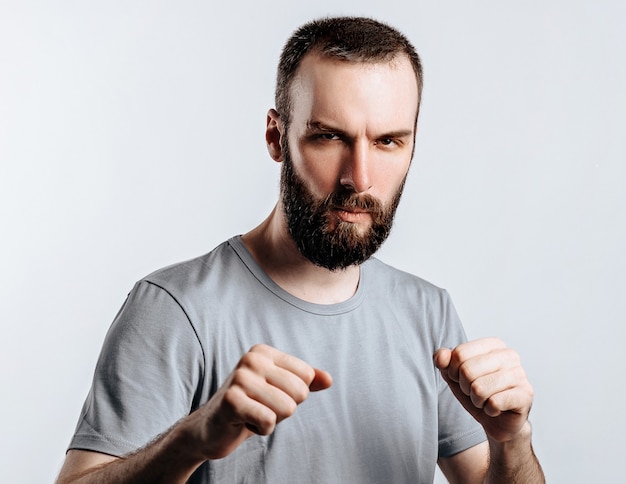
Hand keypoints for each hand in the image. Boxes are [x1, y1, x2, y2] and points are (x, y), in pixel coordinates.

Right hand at [181, 344, 331, 459]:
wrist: (211, 429)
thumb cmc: (250, 407)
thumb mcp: (279, 390)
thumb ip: (306, 382)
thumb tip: (329, 379)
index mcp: (263, 352)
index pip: (307, 375)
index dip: (294, 394)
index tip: (270, 396)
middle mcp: (251, 359)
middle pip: (300, 392)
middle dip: (285, 408)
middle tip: (260, 407)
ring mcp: (240, 378)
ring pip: (287, 408)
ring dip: (273, 420)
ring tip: (252, 414)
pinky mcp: (231, 401)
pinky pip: (269, 420)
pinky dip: (262, 429)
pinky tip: (245, 423)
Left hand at [434, 337, 533, 442]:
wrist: (498, 421)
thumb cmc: (477, 393)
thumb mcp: (454, 375)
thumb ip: (443, 361)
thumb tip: (441, 356)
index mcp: (493, 344)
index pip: (459, 353)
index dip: (453, 372)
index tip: (462, 379)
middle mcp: (509, 355)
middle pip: (467, 370)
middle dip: (465, 388)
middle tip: (475, 393)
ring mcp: (520, 374)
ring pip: (479, 388)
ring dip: (477, 400)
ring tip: (486, 400)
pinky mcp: (526, 394)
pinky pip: (494, 403)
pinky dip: (489, 410)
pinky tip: (497, 408)